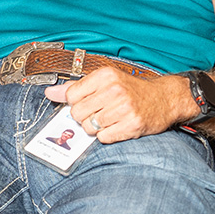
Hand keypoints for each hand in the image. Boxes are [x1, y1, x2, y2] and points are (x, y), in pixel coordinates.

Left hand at [44, 67, 191, 143]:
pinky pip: (104, 138)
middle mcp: (114, 90)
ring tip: (109, 120)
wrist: (163, 99)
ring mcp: (124, 108)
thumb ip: (76, 87)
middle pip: (77, 113)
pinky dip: (107, 136)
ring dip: (96, 128)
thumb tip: (50, 93)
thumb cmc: (132, 90)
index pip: (71, 95)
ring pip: (89, 127)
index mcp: (105, 75)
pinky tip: (117, 127)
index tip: (86, 102)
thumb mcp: (105, 81)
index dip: (75, 103)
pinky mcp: (132, 125)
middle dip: (84, 117)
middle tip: (98, 113)